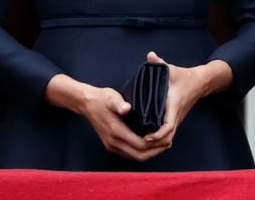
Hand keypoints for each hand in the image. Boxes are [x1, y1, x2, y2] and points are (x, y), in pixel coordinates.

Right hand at [44, 73, 171, 161]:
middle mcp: (114, 142)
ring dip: (149, 153)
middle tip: (168, 144)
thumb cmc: (102, 99)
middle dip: (155, 151)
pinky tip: (149, 143)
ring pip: (135, 156)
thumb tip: (127, 108)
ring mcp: (112, 145)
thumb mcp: (111, 98)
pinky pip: (129, 153)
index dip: (154, 144)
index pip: (140, 145)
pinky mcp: (111, 145)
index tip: (166, 138)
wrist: (86, 103)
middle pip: (139, 155)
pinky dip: (141, 151)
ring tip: (162, 144)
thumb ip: (119, 104)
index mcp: (116, 132)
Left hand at [141, 50, 232, 146]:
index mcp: (174, 105)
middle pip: (168, 137)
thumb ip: (159, 62)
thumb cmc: (183, 76)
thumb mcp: (171, 68)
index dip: (158, 134)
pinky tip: (148, 142)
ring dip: (157, 144)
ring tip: (140, 145)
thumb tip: (150, 55)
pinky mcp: (175, 119)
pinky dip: (160, 140)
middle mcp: (176, 116)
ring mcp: (176, 119)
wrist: (200, 82)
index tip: (146, 137)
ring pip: (168, 138)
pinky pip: (168, 134)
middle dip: (154, 144)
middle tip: (138, 144)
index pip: (168, 126)